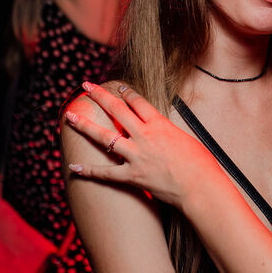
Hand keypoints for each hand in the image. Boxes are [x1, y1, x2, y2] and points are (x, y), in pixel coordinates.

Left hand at [64, 82, 213, 207]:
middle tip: (86, 85)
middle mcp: (145, 136)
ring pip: (105, 136)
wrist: (200, 187)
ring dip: (85, 125)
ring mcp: (136, 156)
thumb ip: (168, 133)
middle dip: (99, 96)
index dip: (125, 92)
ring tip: (70, 116)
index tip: (117, 87)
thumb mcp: (186, 139)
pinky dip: (89, 171)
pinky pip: (106, 173)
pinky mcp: (133, 176)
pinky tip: (73, 167)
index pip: (138, 102)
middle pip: (117, 110)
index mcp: (160, 125)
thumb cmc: (201, 165)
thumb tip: (161, 131)